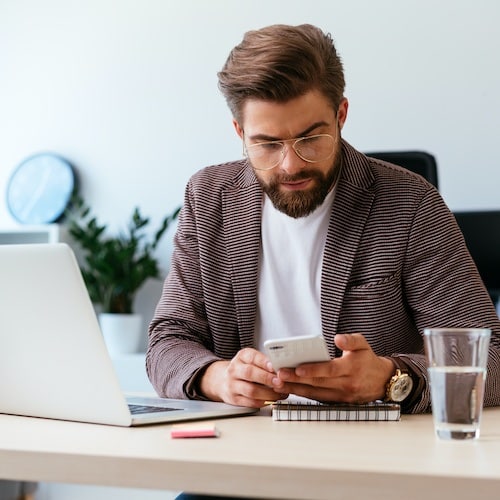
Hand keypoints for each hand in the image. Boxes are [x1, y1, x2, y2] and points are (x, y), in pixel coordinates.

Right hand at [199, 347, 287, 407]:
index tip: (275, 366)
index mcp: (242, 357)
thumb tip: (284, 367)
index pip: (252, 357)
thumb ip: (265, 362)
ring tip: (280, 393)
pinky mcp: (234, 399)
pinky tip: (273, 399)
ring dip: (269, 393)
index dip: (264, 362)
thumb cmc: (244, 369)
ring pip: (251, 390)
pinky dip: (264, 401)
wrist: (222, 381)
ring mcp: (233, 385)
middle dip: (267, 378)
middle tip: (280, 382)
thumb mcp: (251, 360)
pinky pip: (250, 402)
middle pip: (250, 373)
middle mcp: (234, 370)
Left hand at [271, 333, 394, 402]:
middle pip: (318, 383)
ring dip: (296, 389)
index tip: (297, 368)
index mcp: (351, 368)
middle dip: (296, 380)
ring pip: (315, 393)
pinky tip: (290, 389)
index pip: (329, 370)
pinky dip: (304, 395)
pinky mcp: (338, 402)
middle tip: (279, 375)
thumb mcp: (363, 344)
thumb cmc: (368, 360)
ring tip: (278, 383)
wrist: (383, 381)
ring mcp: (342, 396)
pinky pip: (318, 399)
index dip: (313, 370)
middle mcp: (346, 384)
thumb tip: (338, 338)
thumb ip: (351, 340)